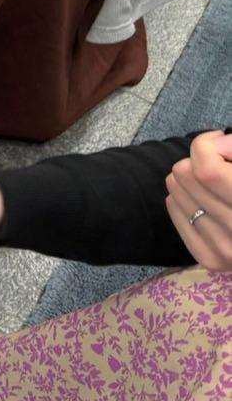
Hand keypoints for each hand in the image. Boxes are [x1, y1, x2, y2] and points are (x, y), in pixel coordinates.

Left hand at [166, 131, 231, 271]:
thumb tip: (215, 143)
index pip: (207, 170)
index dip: (207, 145)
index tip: (220, 141)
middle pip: (186, 176)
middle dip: (198, 159)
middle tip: (219, 162)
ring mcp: (224, 250)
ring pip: (175, 191)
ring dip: (190, 178)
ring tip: (215, 181)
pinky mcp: (210, 259)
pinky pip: (174, 212)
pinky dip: (185, 197)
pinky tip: (206, 198)